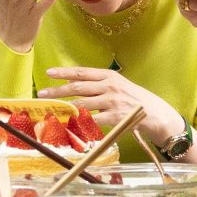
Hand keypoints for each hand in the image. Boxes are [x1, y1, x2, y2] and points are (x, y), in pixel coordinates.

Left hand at [39, 66, 182, 148]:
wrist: (154, 112)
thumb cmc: (132, 98)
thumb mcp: (117, 85)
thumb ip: (98, 85)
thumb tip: (74, 88)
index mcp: (108, 76)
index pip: (82, 72)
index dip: (64, 72)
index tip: (49, 72)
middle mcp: (109, 86)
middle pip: (78, 87)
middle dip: (58, 90)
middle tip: (42, 93)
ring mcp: (112, 102)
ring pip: (82, 104)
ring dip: (65, 107)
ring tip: (52, 109)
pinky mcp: (114, 117)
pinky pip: (93, 120)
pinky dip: (80, 122)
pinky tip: (69, 123)